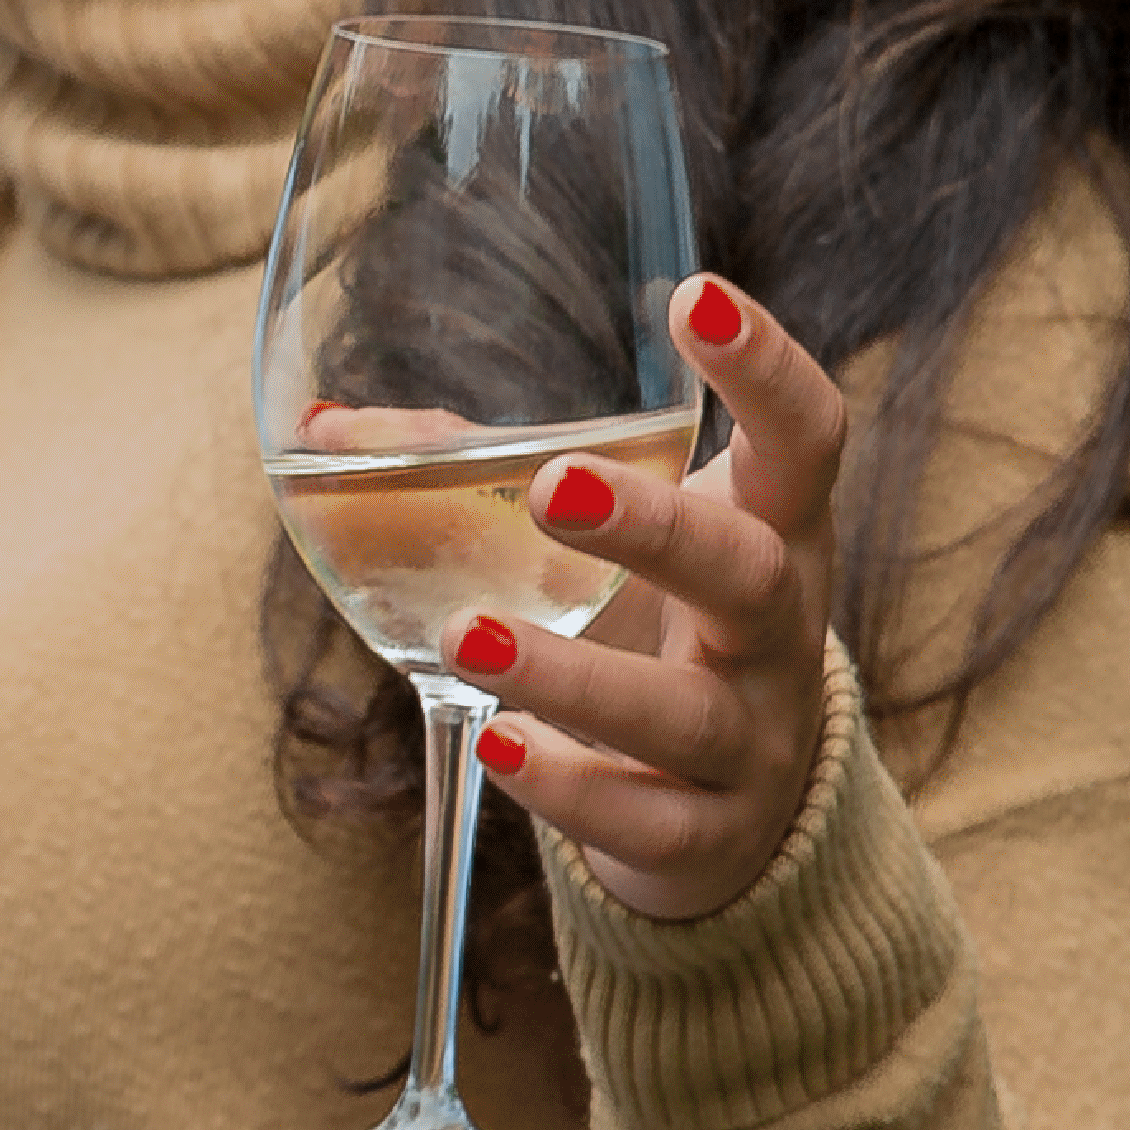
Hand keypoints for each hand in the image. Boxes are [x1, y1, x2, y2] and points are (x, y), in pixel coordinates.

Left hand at [447, 268, 867, 924]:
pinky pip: (647, 818)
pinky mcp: (711, 833)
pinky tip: (494, 744)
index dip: (767, 368)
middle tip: (552, 488)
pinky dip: (570, 787)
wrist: (735, 810)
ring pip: (681, 713)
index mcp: (772, 530)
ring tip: (465, 637)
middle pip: (746, 571)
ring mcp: (756, 739)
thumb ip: (479, 475)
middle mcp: (782, 629)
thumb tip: (324, 422)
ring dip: (572, 678)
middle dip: (655, 530)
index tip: (698, 296)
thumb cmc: (657, 630)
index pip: (805, 437)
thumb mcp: (611, 547)